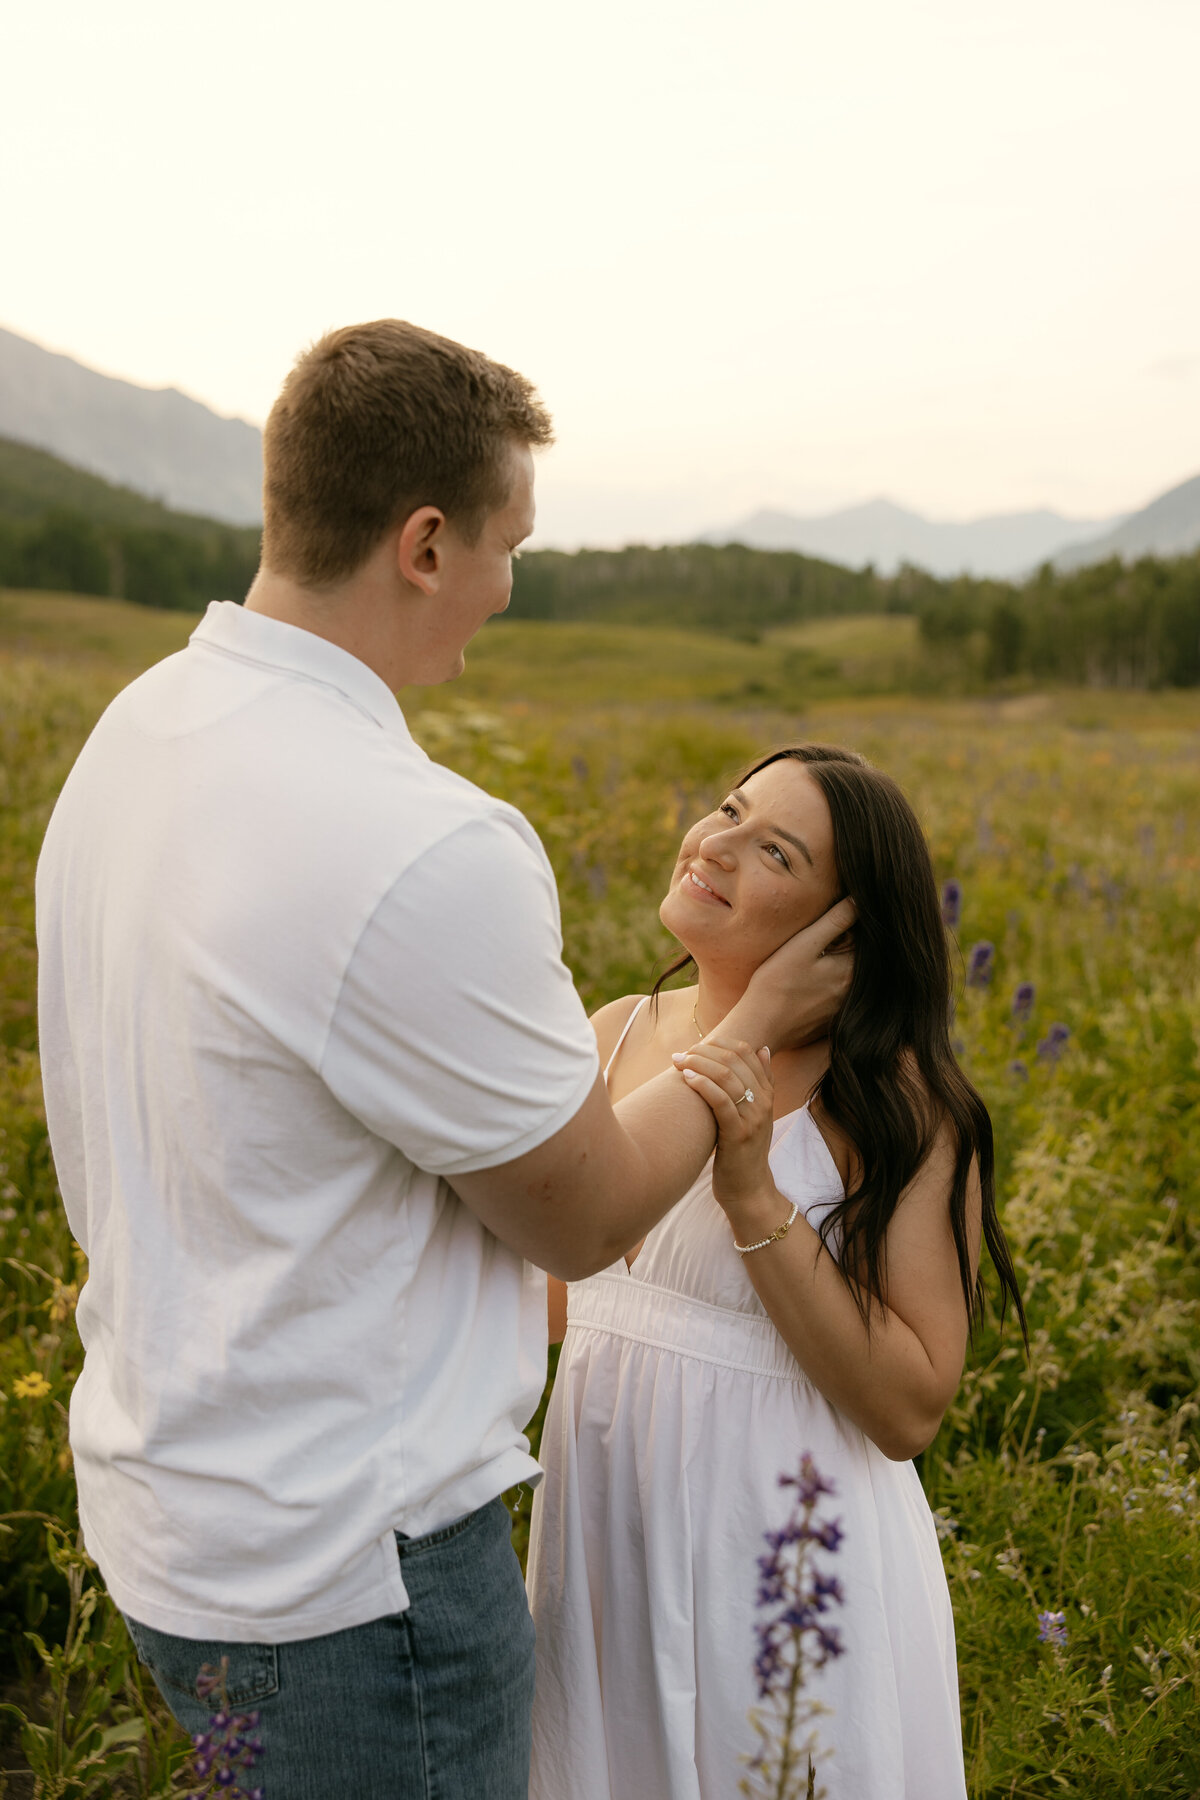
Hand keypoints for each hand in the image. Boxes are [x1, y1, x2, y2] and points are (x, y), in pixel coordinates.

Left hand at [675, 1038, 780, 1226]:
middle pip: (734, 1060)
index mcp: (768, 1092)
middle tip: (681, 1054)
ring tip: (678, 1062)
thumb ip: (760, 1083)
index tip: (696, 1045)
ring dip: (698, 1064)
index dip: (719, 1042)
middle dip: (703, 1051)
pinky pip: (720, 1101)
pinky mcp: (738, 1134)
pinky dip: (702, 1085)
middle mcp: (764, 1101)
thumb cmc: (743, 1149)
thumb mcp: (756, 1113)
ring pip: (726, 1077)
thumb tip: (763, 1049)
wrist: (749, 1188)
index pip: (747, 1051)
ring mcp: (753, 1118)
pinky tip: (686, 1079)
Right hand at [730, 896, 855, 1052]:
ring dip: (832, 967)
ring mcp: (840, 1009)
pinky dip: (824, 986)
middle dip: (841, 947)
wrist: (759, 1026)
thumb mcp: (804, 945)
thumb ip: (835, 922)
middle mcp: (852, 993)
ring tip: (806, 967)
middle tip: (813, 945)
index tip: (827, 927)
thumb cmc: (776, 983)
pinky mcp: (828, 1020)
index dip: (848, 928)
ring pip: (844, 977)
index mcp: (851, 971)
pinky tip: (803, 986)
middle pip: (855, 960)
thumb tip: (859, 902)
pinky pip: (833, 995)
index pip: (864, 941)